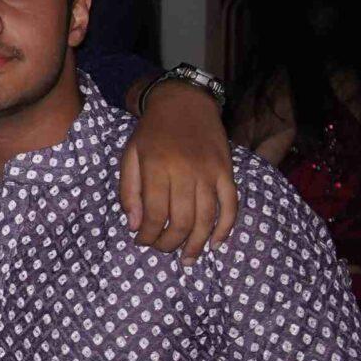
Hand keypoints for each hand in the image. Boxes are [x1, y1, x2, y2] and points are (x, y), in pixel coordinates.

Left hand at [119, 80, 236, 260]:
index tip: (142, 242)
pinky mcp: (227, 171)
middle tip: (162, 250)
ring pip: (207, 218)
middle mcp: (186, 172)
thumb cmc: (151, 132)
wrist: (184, 102)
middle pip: (182, 220)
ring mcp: (210, 172)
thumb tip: (135, 226)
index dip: (148, 235)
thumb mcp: (130, 156)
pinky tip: (216, 243)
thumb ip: (129, 191)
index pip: (155, 214)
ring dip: (197, 243)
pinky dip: (225, 227)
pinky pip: (231, 205)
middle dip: (170, 243)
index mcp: (157, 168)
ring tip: (187, 258)